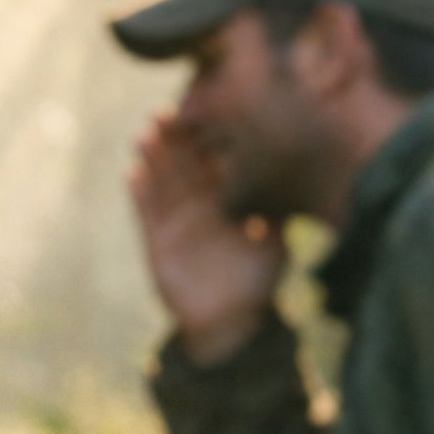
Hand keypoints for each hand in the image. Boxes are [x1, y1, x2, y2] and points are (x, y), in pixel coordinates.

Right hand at [128, 113, 286, 363]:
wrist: (229, 322)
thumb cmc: (256, 283)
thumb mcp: (277, 245)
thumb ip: (282, 215)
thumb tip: (301, 186)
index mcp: (226, 201)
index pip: (215, 161)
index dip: (210, 137)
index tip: (208, 111)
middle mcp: (198, 205)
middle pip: (183, 163)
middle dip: (176, 138)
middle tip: (169, 110)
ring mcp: (175, 221)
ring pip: (161, 182)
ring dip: (152, 158)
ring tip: (145, 133)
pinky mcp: (156, 241)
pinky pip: (145, 213)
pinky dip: (139, 194)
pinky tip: (132, 172)